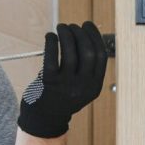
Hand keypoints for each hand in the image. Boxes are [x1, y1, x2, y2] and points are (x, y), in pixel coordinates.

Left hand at [17, 21, 107, 138]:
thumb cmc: (62, 97)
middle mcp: (83, 86)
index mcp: (94, 86)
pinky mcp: (49, 82)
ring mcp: (66, 85)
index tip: (87, 25)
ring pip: (70, 51)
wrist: (44, 119)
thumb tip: (85, 35)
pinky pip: (52, 56)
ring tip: (61, 28)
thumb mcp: (81, 87)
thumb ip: (86, 67)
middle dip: (80, 33)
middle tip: (72, 27)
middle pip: (87, 51)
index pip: (101, 55)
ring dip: (66, 34)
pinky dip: (51, 41)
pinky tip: (50, 37)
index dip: (95, 36)